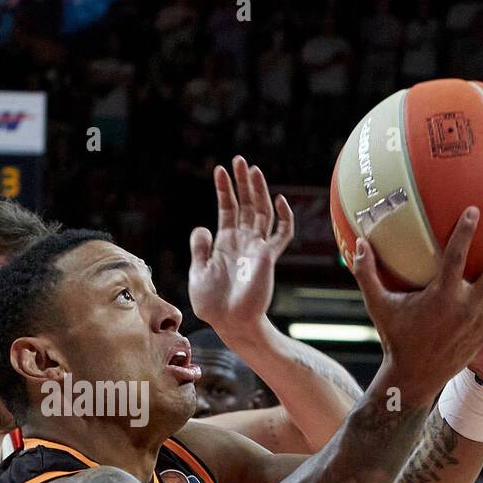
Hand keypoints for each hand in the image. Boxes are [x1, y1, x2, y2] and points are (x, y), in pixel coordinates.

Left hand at [188, 156, 293, 341]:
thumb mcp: (198, 273)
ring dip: (258, 191)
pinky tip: (278, 200)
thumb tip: (202, 226)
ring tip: (252, 169)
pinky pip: (281, 234)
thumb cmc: (212, 304)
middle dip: (243, 182)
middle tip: (239, 160)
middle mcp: (243, 241)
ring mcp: (257, 248)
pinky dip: (283, 217)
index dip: (224, 189)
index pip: (227, 209)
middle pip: (246, 205)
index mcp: (225, 243)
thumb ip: (200, 249)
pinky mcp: (267, 257)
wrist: (229, 323)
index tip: (219, 169)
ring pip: (262, 212)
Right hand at [352, 207, 482, 405]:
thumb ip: (367, 274)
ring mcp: (482, 320)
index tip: (475, 209)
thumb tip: (356, 244)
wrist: (415, 377)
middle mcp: (467, 306)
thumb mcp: (378, 307)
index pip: (457, 257)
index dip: (466, 232)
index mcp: (442, 296)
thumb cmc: (395, 339)